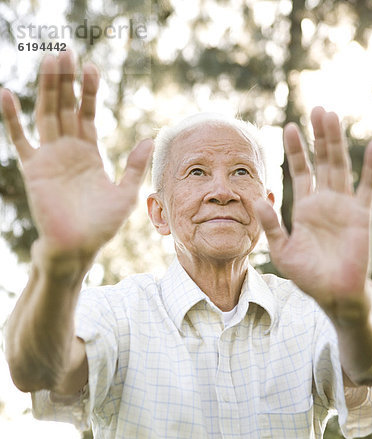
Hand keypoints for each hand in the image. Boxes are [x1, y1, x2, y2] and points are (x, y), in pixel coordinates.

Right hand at [1, 50, 152, 263]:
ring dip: (47, 89)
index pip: (87, 114)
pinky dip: (12, 118)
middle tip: (66, 52)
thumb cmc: (101, 225)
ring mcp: (49, 157)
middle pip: (66, 108)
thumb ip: (135, 166)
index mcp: (89, 153)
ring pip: (46, 115)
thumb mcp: (125, 194)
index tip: (92, 68)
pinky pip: (20, 139)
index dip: (89, 92)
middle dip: (66, 81)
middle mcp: (68, 150)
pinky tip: (6, 94)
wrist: (77, 247)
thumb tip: (151, 138)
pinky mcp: (33, 168)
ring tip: (49, 61)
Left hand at [256, 106, 371, 314]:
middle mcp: (325, 201)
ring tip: (332, 116)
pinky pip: (367, 187)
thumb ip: (271, 225)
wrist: (334, 294)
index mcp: (305, 207)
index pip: (300, 171)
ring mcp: (344, 206)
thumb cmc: (308, 275)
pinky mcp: (361, 215)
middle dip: (319, 136)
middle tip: (316, 109)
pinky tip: (371, 145)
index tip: (288, 127)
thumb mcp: (283, 250)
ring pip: (340, 166)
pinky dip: (370, 167)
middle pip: (322, 161)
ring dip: (336, 142)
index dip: (296, 150)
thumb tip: (257, 199)